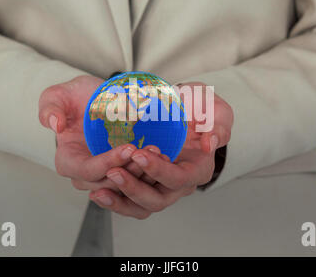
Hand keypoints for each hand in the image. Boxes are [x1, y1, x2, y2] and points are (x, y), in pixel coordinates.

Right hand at [38, 75, 155, 191]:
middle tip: (152, 151)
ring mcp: (108, 175)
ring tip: (161, 154)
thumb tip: (54, 124)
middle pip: (110, 182)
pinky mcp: (125, 173)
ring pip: (126, 186)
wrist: (99, 98)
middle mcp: (87, 175)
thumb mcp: (59, 95)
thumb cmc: (77, 99)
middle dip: (132, 170)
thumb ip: (50, 107)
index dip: (107, 163)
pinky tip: (164, 158)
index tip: (128, 148)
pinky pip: (138, 180)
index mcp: (68, 161)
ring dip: (145, 173)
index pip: (87, 171)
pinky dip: (151, 173)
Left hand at [89, 82, 233, 218]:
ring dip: (120, 200)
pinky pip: (129, 200)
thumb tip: (211, 143)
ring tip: (99, 191)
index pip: (180, 178)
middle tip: (114, 171)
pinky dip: (114, 199)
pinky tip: (97, 192)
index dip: (160, 170)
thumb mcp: (214, 110)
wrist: (182, 110)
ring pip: (141, 206)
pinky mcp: (144, 184)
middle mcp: (180, 184)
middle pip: (158, 200)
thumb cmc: (199, 109)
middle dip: (134, 188)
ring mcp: (160, 186)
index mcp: (198, 169)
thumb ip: (218, 124)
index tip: (140, 153)